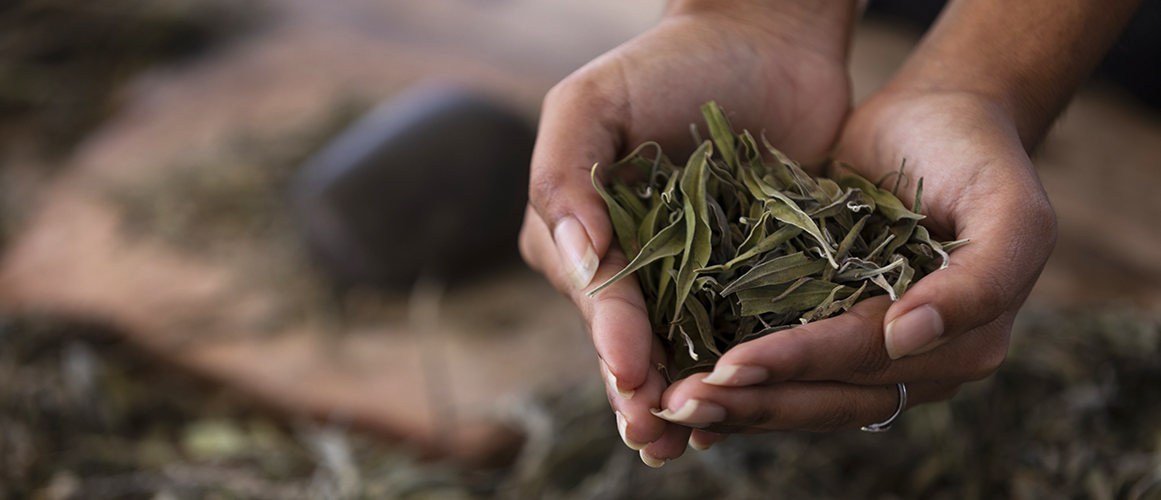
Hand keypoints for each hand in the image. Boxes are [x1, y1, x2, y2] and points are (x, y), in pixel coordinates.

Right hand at [519, 0, 854, 464]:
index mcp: (579, 234)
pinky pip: (742, 330)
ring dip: (688, 398)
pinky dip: (741, 369)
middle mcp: (630, 265)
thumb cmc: (666, 63)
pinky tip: (749, 404)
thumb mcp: (592, 104)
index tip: (630, 374)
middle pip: (632, 338)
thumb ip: (564, 176)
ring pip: (685, 349)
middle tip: (657, 436)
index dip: (609, 338)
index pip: (592, 296)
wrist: (765, 39)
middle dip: (641, 390)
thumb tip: (571, 256)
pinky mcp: (749, 277)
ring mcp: (691, 276)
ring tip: (695, 442)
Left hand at [653, 89, 1057, 445]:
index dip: (799, 363)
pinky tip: (685, 393)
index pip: (866, 359)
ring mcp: (870, 354)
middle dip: (755, 401)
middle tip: (682, 403)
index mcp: (962, 343)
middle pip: (828, 396)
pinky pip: (785, 370)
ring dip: (738, 404)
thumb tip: (908, 339)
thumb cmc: (976, 152)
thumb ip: (980, 281)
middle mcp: (916, 362)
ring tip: (673, 406)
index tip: (730, 366)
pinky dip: (741, 384)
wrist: (935, 119)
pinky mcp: (829, 330)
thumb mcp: (1011, 207)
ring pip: (801, 395)